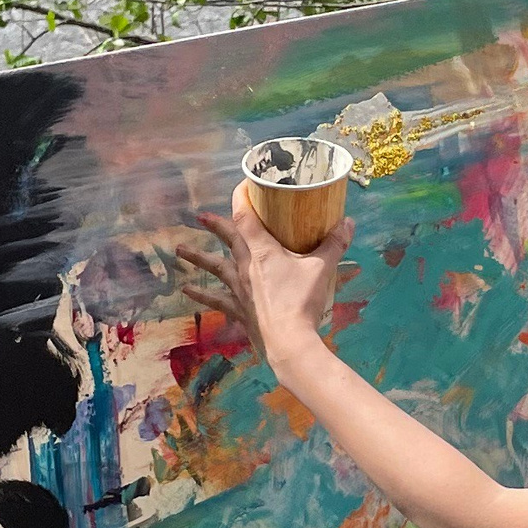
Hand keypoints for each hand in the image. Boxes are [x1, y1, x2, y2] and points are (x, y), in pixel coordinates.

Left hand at [176, 189, 352, 370]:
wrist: (288, 341)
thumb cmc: (302, 301)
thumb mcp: (322, 269)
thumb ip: (334, 244)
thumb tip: (348, 222)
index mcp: (262, 250)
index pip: (246, 217)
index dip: (242, 198)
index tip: (241, 185)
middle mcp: (244, 266)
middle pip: (226, 239)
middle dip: (215, 225)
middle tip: (200, 216)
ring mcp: (238, 288)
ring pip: (214, 267)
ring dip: (197, 257)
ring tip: (179, 250)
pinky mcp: (238, 308)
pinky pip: (215, 298)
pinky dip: (201, 293)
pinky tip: (187, 289)